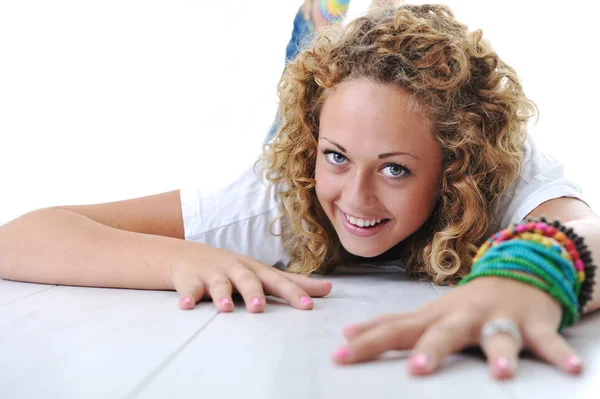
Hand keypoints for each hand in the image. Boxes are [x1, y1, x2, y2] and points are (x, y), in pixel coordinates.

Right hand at [169, 244, 331, 312]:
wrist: (192, 257)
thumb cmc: (236, 269)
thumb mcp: (264, 273)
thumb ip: (295, 283)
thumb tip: (329, 288)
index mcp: (258, 271)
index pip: (279, 282)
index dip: (293, 293)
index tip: (308, 306)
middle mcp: (238, 270)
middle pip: (248, 280)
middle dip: (254, 293)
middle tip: (259, 308)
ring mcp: (214, 275)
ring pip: (219, 285)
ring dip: (222, 296)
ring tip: (225, 309)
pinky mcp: (192, 282)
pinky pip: (190, 290)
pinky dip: (188, 297)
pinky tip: (186, 306)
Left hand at [332, 277, 582, 378]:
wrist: (516, 269)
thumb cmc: (465, 303)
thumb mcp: (427, 313)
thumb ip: (391, 325)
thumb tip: (348, 334)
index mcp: (434, 316)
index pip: (396, 328)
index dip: (369, 342)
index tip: (340, 356)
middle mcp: (463, 316)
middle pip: (443, 332)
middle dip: (431, 349)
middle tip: (416, 371)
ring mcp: (498, 317)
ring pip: (498, 334)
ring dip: (501, 352)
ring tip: (500, 373)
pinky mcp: (533, 323)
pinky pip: (548, 341)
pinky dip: (560, 354)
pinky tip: (573, 370)